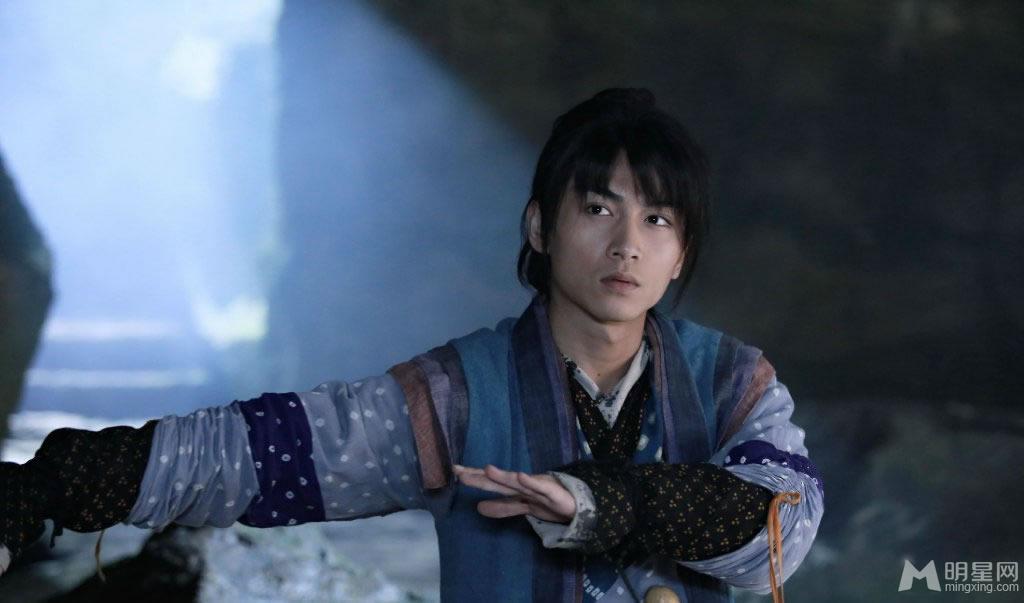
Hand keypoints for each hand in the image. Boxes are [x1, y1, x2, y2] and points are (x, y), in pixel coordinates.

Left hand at [453, 464, 575, 523]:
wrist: (577, 504)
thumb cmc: (547, 502)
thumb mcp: (522, 507)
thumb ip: (502, 508)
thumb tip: (477, 508)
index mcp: (515, 489)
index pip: (491, 483)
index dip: (474, 477)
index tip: (454, 471)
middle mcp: (523, 485)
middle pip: (498, 481)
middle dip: (480, 477)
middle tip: (459, 471)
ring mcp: (537, 487)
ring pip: (517, 483)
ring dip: (503, 476)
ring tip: (487, 469)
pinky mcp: (552, 493)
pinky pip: (541, 488)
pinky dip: (531, 482)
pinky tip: (521, 476)